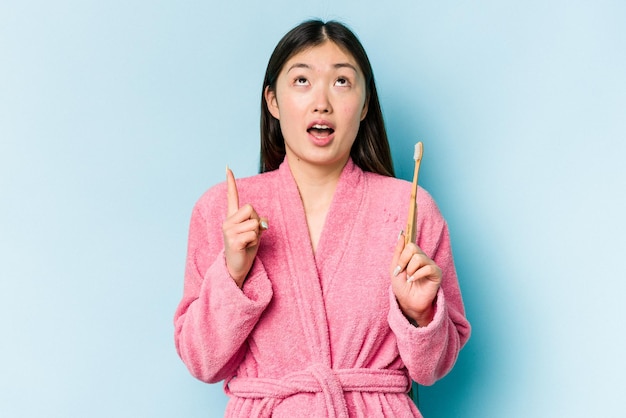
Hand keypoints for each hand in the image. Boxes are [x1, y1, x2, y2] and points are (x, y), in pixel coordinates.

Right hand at [222, 167, 267, 287]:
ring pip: (254, 223)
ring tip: (248, 243)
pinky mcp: (233, 240)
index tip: (228, 167)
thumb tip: (263, 221)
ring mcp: (228, 231)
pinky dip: (254, 242)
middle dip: (257, 221)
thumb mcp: (255, 233)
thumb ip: (258, 223)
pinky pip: (253, 234)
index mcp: (232, 218)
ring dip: (256, 234)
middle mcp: (227, 222)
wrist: (237, 268)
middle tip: (251, 235)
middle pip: (251, 209)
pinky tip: (246, 248)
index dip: (230, 182)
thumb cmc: (246, 249)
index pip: (232, 197)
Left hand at [390, 233, 440, 325]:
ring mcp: (430, 265)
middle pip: (413, 247)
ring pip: (419, 257)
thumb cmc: (401, 287)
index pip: (410, 243)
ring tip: (409, 278)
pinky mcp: (436, 273)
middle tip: (402, 272)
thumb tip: (401, 234)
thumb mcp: (394, 268)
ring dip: (410, 269)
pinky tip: (413, 281)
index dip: (403, 249)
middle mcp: (423, 258)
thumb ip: (398, 251)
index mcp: (413, 256)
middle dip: (403, 260)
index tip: (400, 260)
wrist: (407, 302)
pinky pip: (427, 268)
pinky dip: (417, 275)